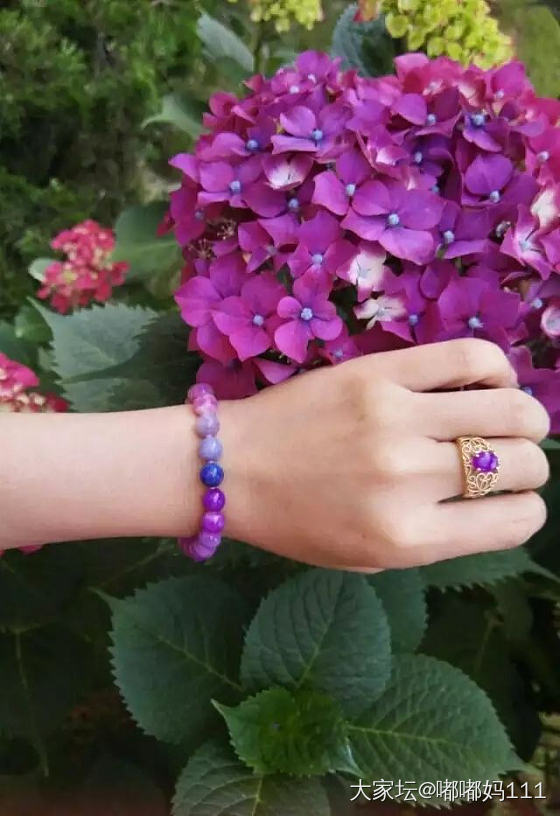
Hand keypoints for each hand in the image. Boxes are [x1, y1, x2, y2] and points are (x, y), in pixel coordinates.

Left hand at [221, 339, 549, 570]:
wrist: (232, 468)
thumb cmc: (298, 521)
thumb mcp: (370, 558)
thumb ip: (439, 535)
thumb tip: (499, 497)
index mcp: (409, 539)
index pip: (516, 521)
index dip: (524, 508)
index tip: (509, 498)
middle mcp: (410, 479)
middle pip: (521, 463)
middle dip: (528, 463)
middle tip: (507, 457)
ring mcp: (395, 419)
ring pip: (510, 408)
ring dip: (524, 417)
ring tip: (508, 417)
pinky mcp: (378, 373)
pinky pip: (470, 358)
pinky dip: (495, 368)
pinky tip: (484, 381)